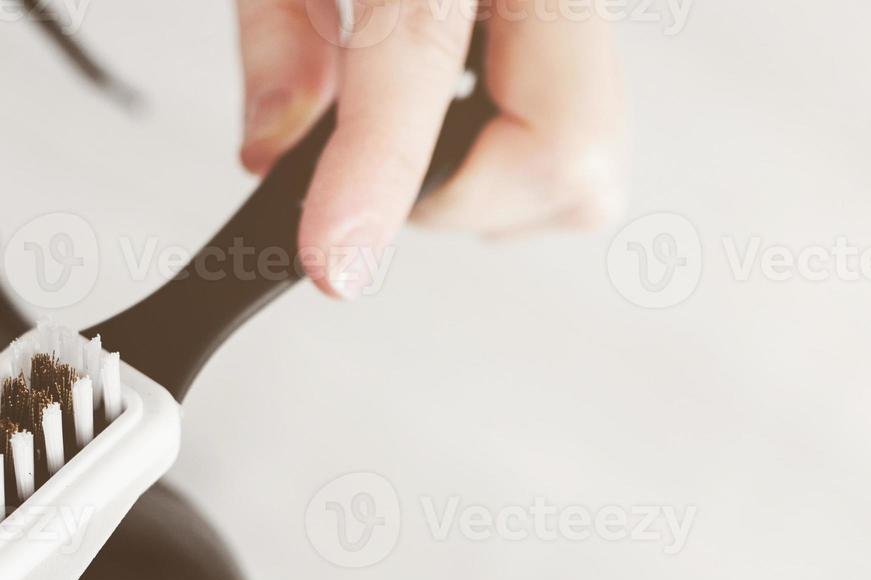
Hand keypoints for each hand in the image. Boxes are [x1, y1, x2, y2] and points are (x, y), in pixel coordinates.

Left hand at [236, 0, 626, 297]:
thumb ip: (280, 30)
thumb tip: (274, 151)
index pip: (422, 58)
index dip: (375, 171)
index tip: (336, 262)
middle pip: (566, 150)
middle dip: (456, 194)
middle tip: (375, 165)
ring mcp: (587, 3)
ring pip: (587, 168)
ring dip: (485, 182)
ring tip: (420, 112)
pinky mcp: (595, 30)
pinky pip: (583, 142)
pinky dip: (512, 153)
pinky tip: (466, 95)